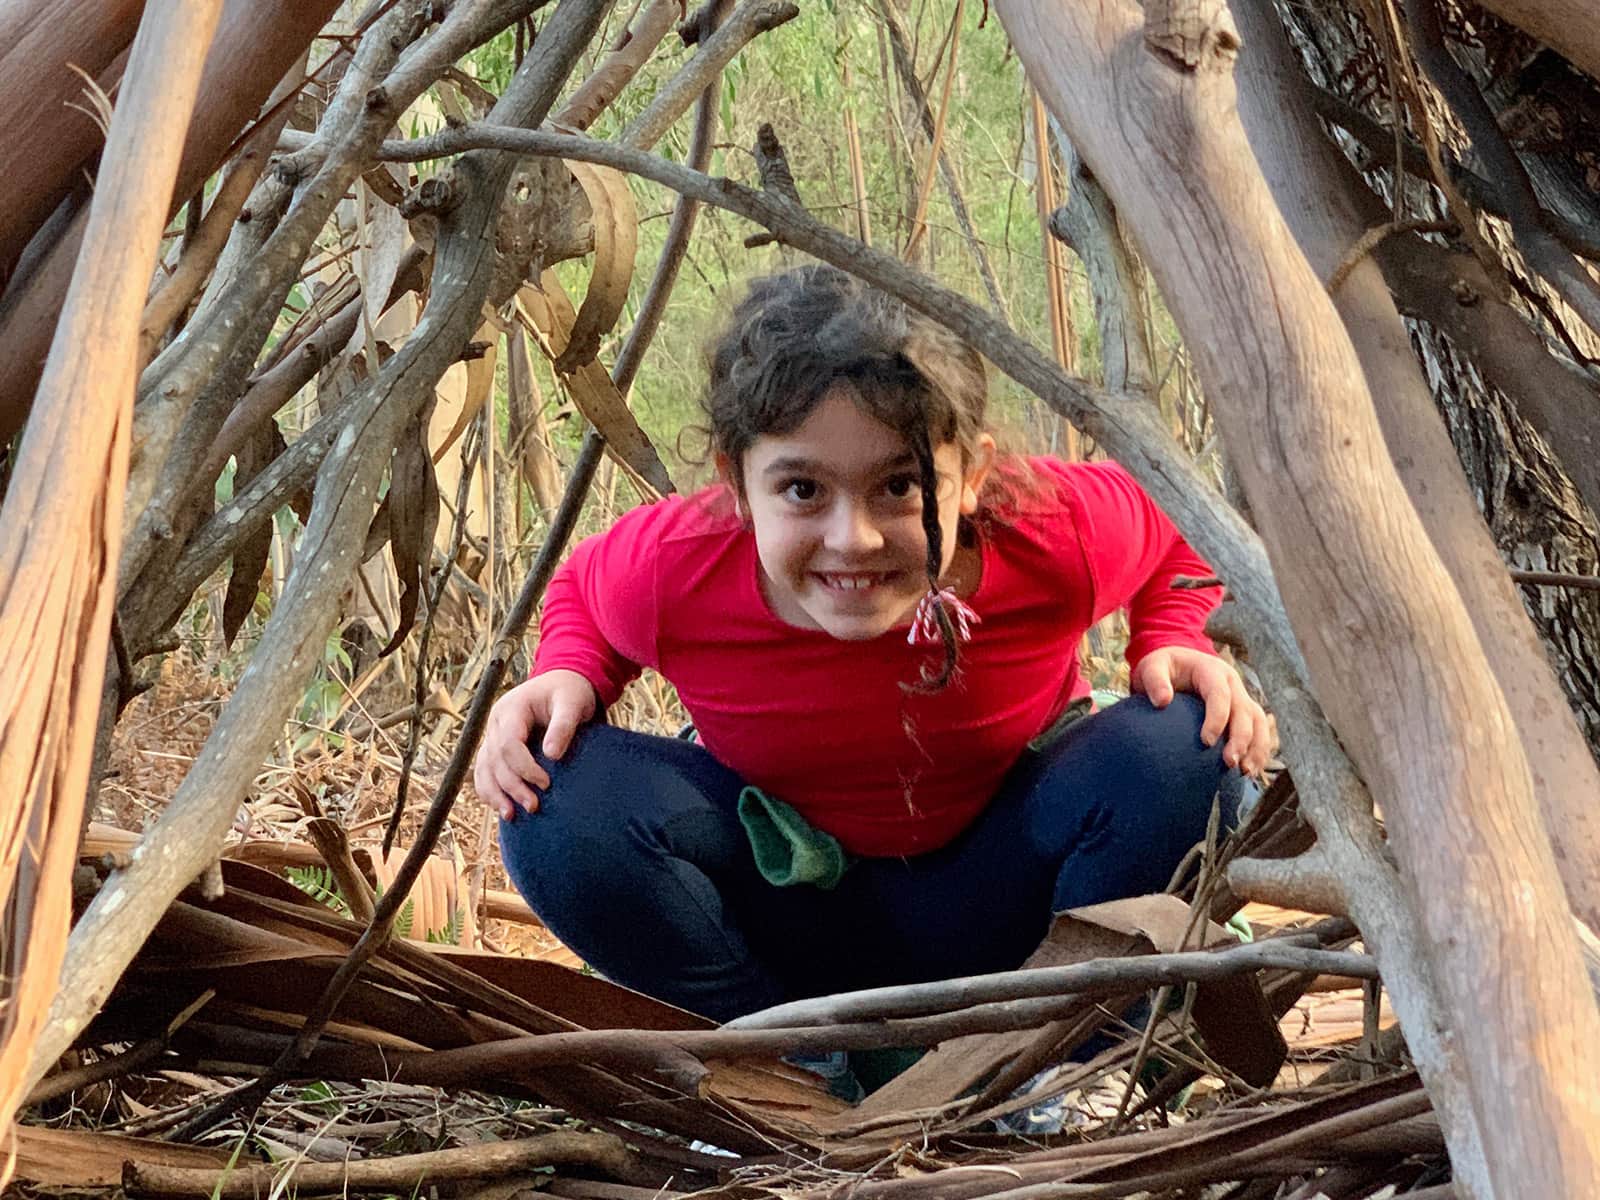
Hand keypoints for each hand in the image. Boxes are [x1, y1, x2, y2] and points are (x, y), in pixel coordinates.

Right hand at [472, 669, 596, 819]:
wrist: (562, 683)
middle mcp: (495, 722)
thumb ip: (563, 726)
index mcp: (511, 709)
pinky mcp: (497, 746)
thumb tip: (552, 755)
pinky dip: (490, 790)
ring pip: (484, 768)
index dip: (525, 767)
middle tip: (534, 806)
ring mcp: (493, 734)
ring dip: (496, 793)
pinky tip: (502, 808)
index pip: (508, 744)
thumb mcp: (572, 703)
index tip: (546, 783)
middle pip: (495, 760)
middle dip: (512, 786)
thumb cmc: (569, 692)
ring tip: (511, 816)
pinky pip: (485, 771)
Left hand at [1131, 646, 1275, 775]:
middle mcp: (1232, 684)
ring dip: (1255, 748)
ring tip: (1244, 772)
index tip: (1206, 742)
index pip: (1220, 695)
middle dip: (1240, 738)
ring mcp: (1241, 698)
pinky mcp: (1243, 713)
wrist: (1177, 664)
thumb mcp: (1152, 667)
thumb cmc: (1162, 668)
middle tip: (1229, 763)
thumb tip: (1162, 701)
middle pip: (1245, 711)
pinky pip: (1258, 732)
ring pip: (1258, 722)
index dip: (1217, 718)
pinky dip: (1257, 752)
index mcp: (1212, 671)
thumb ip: (1154, 680)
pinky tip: (1247, 773)